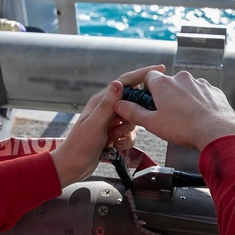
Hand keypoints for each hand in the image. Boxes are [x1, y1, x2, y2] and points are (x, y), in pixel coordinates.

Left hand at [49, 65, 163, 185]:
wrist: (74, 166)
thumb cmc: (79, 145)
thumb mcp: (95, 124)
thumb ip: (107, 104)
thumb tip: (118, 83)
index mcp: (101, 101)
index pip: (125, 81)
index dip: (143, 74)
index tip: (160, 68)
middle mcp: (107, 108)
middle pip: (133, 103)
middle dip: (132, 117)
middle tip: (119, 129)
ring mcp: (111, 121)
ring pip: (133, 120)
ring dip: (126, 132)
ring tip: (113, 139)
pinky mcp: (114, 132)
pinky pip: (130, 133)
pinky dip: (125, 141)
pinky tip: (115, 146)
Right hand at [114, 70, 234, 149]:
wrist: (216, 132)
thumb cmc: (185, 128)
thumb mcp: (152, 123)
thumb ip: (133, 112)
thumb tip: (120, 106)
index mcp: (164, 84)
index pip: (149, 77)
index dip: (147, 90)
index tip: (149, 101)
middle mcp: (182, 79)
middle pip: (168, 83)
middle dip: (166, 96)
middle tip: (166, 114)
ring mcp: (199, 83)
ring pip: (186, 88)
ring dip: (183, 99)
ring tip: (185, 119)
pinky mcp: (213, 91)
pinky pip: (202, 94)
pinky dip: (199, 103)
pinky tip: (199, 117)